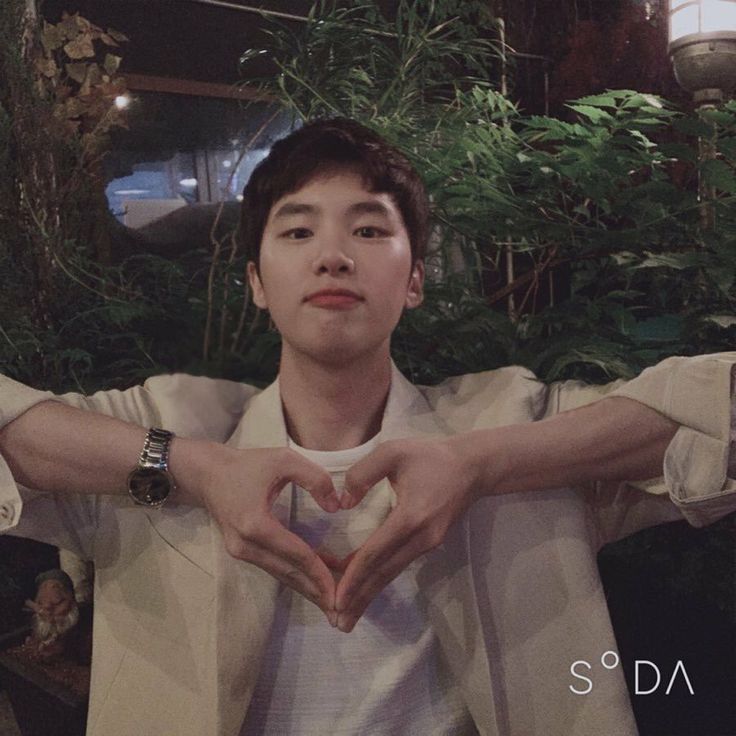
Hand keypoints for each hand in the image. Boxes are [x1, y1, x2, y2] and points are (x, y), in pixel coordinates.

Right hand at [190, 443, 341, 624]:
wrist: (208, 473)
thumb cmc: (247, 465)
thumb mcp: (284, 460)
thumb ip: (314, 478)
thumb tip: (335, 507)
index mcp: (255, 523)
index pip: (295, 553)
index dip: (319, 571)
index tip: (341, 586)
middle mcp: (245, 544)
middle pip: (287, 573)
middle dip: (315, 591)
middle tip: (341, 608)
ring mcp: (240, 551)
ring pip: (280, 574)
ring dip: (307, 586)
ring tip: (332, 599)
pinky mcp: (241, 552)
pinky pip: (273, 567)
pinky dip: (295, 575)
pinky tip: (315, 579)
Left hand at [333, 436, 484, 632]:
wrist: (473, 466)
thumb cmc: (431, 456)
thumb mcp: (393, 452)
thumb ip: (363, 473)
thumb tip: (343, 502)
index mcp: (410, 516)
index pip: (376, 553)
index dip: (353, 576)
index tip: (335, 596)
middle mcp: (420, 537)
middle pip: (383, 573)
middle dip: (359, 598)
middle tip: (337, 622)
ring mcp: (427, 543)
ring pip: (391, 572)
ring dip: (368, 594)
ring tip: (347, 616)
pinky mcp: (429, 542)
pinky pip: (398, 564)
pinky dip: (378, 578)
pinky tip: (364, 587)